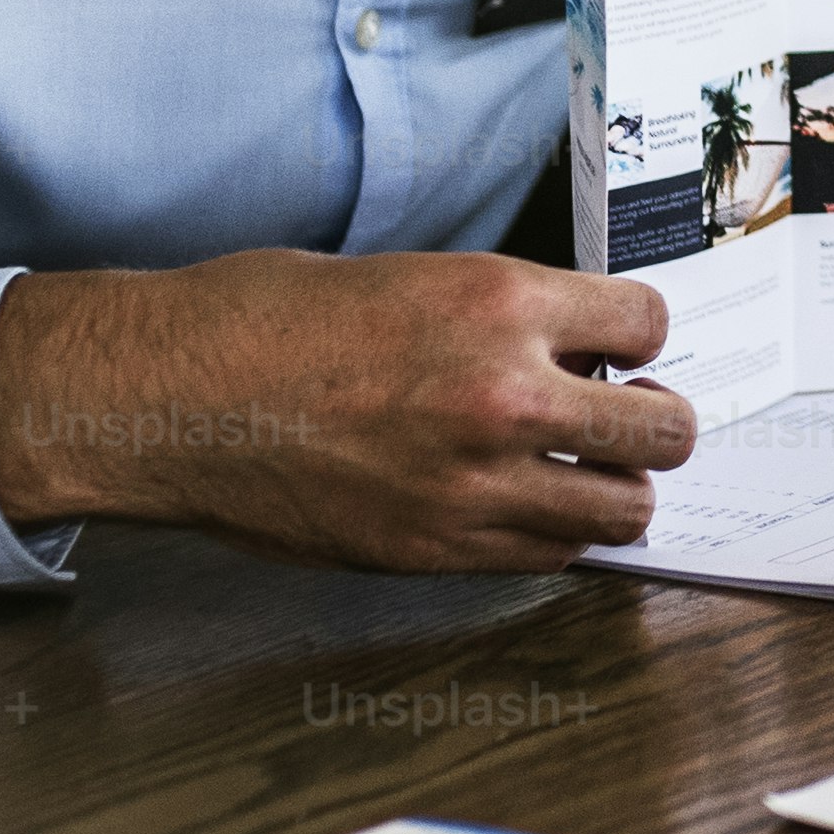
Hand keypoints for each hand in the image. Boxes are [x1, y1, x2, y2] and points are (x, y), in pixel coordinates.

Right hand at [0, 247, 699, 571]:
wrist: (167, 396)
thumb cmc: (265, 320)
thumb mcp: (408, 277)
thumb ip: (503, 315)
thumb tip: (574, 346)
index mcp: (498, 303)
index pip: (649, 320)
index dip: (635, 335)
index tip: (613, 345)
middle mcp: (505, 395)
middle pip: (666, 430)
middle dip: (654, 419)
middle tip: (617, 412)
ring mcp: (475, 484)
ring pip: (625, 509)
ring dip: (612, 486)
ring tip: (574, 467)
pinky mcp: (436, 550)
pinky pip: (551, 556)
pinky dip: (551, 533)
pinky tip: (515, 504)